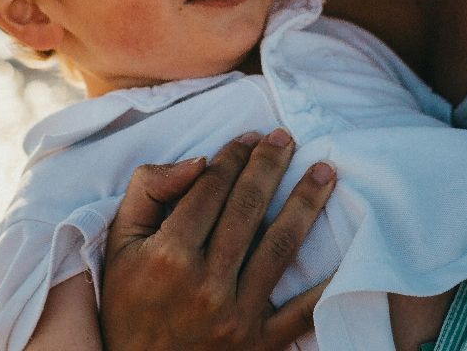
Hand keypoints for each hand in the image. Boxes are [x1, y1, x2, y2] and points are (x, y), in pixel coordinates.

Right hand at [100, 129, 337, 350]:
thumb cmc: (128, 305)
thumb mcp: (119, 245)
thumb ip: (148, 193)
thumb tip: (197, 161)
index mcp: (168, 255)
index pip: (210, 189)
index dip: (232, 156)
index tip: (249, 137)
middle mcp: (205, 283)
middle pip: (248, 209)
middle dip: (270, 165)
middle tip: (286, 138)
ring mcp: (236, 315)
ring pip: (280, 247)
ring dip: (306, 203)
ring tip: (325, 172)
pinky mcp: (260, 345)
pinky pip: (302, 312)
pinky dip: (327, 285)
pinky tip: (347, 253)